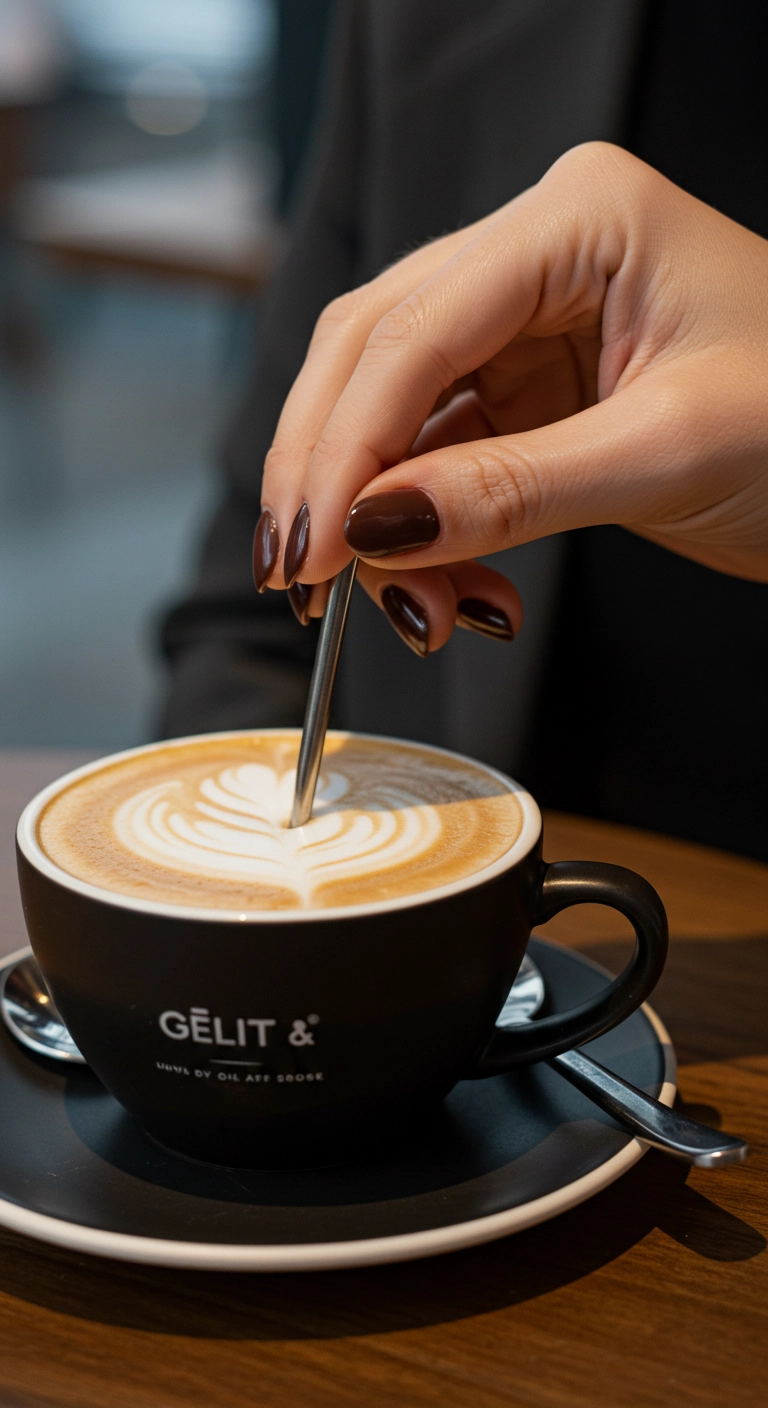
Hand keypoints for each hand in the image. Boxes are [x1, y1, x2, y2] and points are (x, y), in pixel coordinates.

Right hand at [255, 142, 767, 653]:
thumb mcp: (667, 455)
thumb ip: (513, 492)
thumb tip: (375, 528)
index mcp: (578, 220)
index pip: (414, 328)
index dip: (345, 446)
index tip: (312, 548)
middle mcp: (536, 255)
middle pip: (374, 356)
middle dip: (335, 478)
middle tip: (308, 581)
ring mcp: (526, 323)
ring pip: (395, 414)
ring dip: (381, 521)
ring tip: (414, 610)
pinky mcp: (527, 391)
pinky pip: (439, 458)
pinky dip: (428, 532)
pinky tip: (446, 588)